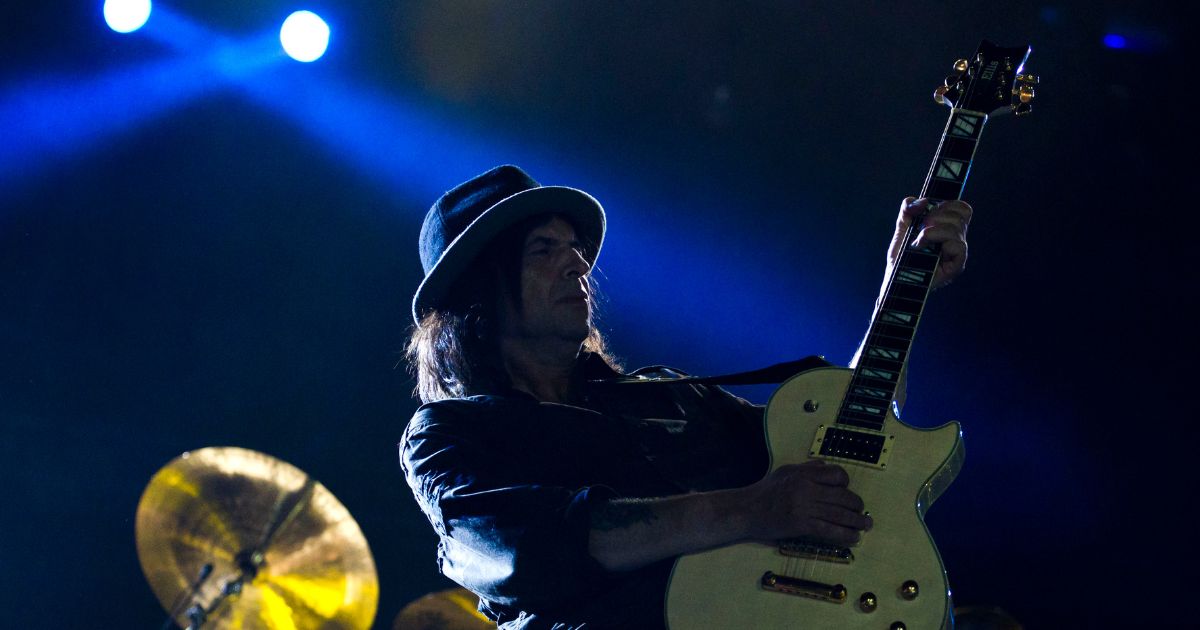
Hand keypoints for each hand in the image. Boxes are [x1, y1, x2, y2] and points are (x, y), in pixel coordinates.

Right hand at [738, 461, 871, 545]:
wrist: (746, 510)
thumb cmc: (764, 491)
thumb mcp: (785, 472)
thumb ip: (806, 469)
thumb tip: (824, 466)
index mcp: (804, 473)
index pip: (836, 475)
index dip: (846, 484)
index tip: (846, 492)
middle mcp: (806, 488)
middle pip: (843, 496)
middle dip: (857, 506)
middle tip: (862, 513)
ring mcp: (804, 507)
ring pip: (839, 514)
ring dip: (857, 522)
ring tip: (866, 526)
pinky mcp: (801, 525)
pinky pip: (829, 530)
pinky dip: (845, 535)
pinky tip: (853, 538)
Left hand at [888, 197, 972, 289]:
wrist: (894, 276)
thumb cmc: (900, 255)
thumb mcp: (902, 227)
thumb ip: (908, 209)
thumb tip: (923, 201)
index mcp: (948, 227)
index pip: (961, 208)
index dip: (948, 204)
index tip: (929, 211)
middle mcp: (957, 239)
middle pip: (960, 214)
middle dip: (936, 216)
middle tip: (921, 228)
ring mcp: (957, 252)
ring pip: (957, 228)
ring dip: (933, 230)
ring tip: (919, 240)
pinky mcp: (956, 265)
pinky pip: (958, 245)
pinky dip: (938, 241)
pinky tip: (923, 247)